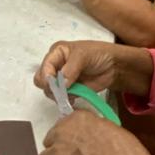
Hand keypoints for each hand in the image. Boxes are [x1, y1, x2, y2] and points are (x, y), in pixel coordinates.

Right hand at [34, 38, 153, 97]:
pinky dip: (66, 100)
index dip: (47, 77)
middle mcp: (55, 66)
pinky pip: (61, 99)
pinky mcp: (69, 91)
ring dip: (59, 95)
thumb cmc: (98, 54)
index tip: (56, 84)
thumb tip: (62, 84)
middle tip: (63, 90)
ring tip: (73, 91)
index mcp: (55, 54)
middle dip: (50, 87)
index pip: (43, 68)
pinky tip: (75, 97)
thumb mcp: (83, 55)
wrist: (114, 66)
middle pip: (41, 81)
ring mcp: (61, 80)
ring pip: (49, 92)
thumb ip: (71, 68)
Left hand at [39, 111, 154, 154]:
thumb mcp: (108, 129)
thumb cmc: (124, 150)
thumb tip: (87, 137)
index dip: (68, 137)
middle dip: (58, 150)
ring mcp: (56, 152)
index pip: (63, 125)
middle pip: (50, 141)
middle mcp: (62, 132)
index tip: (74, 144)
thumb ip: (91, 130)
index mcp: (76, 118)